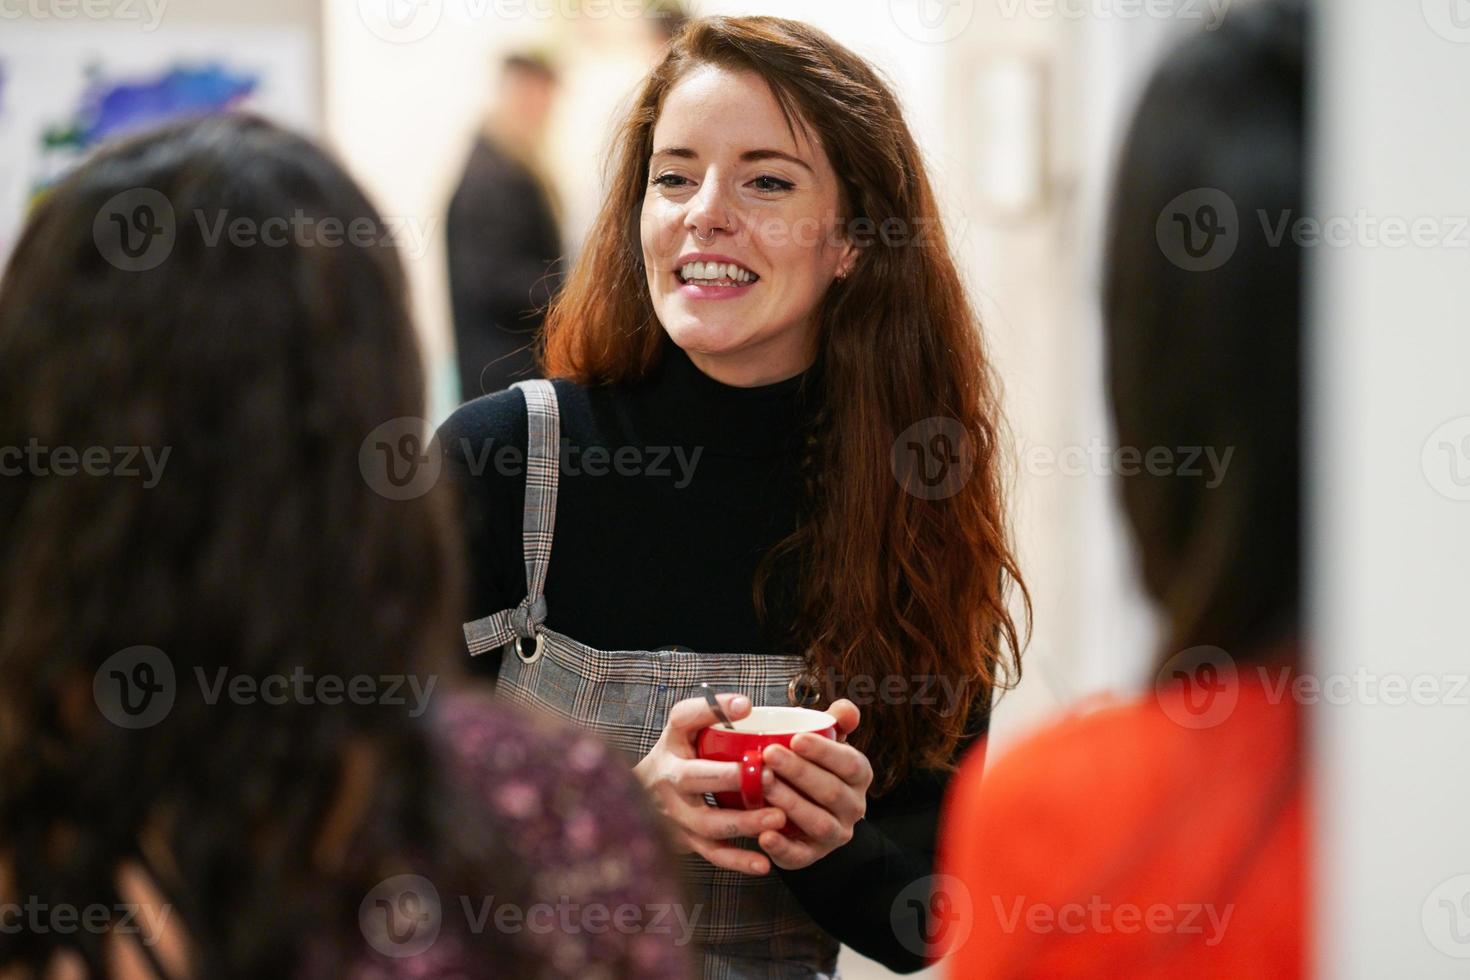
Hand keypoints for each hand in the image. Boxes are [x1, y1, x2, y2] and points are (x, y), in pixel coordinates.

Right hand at [633, 693, 787, 875]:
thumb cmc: (676, 758)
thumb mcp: (683, 730)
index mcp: (671, 745)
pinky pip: (711, 853)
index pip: (683, 720)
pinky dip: (737, 861)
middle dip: (731, 777)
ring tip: (778, 818)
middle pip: (694, 777)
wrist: (633, 799)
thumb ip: (710, 712)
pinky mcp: (683, 841)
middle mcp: (667, 779)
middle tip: (768, 775)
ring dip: (743, 822)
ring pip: (706, 822)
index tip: (746, 706)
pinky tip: (763, 864)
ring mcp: (673, 814)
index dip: (711, 710)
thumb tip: (746, 705)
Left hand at [755, 698, 872, 869]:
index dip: (824, 752)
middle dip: (799, 772)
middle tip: (769, 754)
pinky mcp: (812, 856)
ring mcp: (835, 834)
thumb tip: (845, 710)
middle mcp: (853, 807)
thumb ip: (836, 722)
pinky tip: (763, 835)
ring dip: (790, 803)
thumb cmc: (812, 769)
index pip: (849, 763)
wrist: (805, 815)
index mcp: (858, 775)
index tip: (795, 738)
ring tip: (762, 784)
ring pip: (817, 822)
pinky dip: (782, 847)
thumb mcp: (826, 743)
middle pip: (831, 791)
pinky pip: (799, 856)